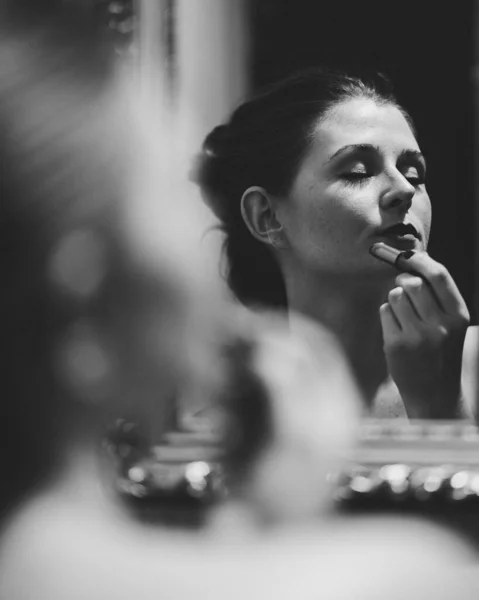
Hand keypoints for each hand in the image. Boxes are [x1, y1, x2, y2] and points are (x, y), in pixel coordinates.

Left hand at [379, 251, 469, 418]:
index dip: (421, 260)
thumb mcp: (451, 325)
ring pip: (395, 295)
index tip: (410, 256)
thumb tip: (414, 263)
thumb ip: (438, 298)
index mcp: (458, 316)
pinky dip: (388, 316)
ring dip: (396, 300)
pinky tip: (397, 332)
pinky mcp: (396, 344)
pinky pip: (385, 312)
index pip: (439, 276)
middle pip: (412, 283)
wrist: (434, 394)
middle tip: (404, 290)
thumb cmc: (440, 353)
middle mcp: (440, 325)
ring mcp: (417, 335)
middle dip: (404, 281)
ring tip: (404, 318)